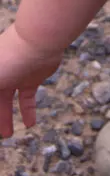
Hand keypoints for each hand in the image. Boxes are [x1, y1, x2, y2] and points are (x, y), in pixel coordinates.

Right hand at [0, 23, 63, 137]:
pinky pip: (27, 99)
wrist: (39, 41)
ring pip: (8, 101)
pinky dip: (28, 111)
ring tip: (8, 134)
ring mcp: (16, 76)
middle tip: (0, 133)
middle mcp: (0, 74)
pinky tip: (30, 124)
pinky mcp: (33, 78)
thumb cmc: (9, 57)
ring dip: (7, 118)